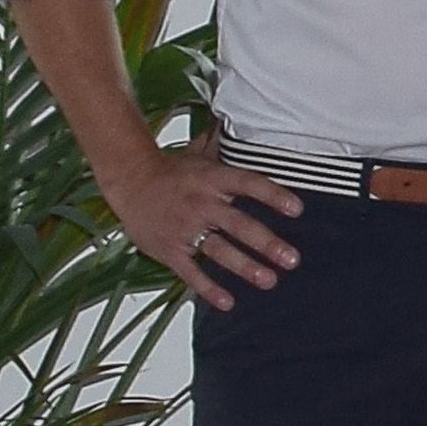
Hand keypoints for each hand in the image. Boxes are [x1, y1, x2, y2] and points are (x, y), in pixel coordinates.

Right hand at [101, 146, 303, 308]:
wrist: (128, 182)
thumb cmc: (172, 171)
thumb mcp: (200, 156)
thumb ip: (227, 149)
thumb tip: (245, 123)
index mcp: (212, 179)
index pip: (249, 184)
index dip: (273, 196)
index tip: (298, 210)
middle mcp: (202, 204)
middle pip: (239, 224)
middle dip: (266, 243)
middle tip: (292, 259)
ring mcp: (185, 228)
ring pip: (219, 250)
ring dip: (245, 267)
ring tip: (269, 280)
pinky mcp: (170, 249)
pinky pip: (191, 272)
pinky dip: (208, 288)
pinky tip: (228, 302)